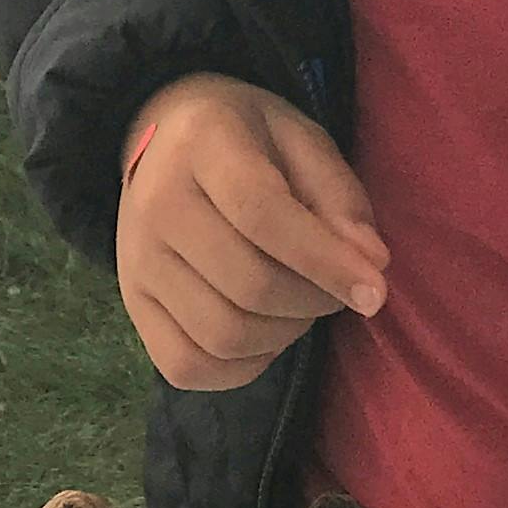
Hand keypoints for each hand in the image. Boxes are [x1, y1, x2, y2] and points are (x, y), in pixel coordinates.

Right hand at [116, 74, 388, 391]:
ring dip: (283, 335)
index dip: (325, 262)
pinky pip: (187, 367)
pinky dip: (240, 367)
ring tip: (299, 305)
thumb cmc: (250, 139)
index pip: (263, 215)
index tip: (375, 292)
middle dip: (313, 301)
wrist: (168, 141)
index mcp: (202, 143)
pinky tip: (263, 335)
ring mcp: (134, 261)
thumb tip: (371, 265)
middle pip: (248, 285)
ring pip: (222, 335)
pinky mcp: (131, 306)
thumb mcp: (304, 141)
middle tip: (335, 288)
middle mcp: (155, 204)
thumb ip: (341, 199)